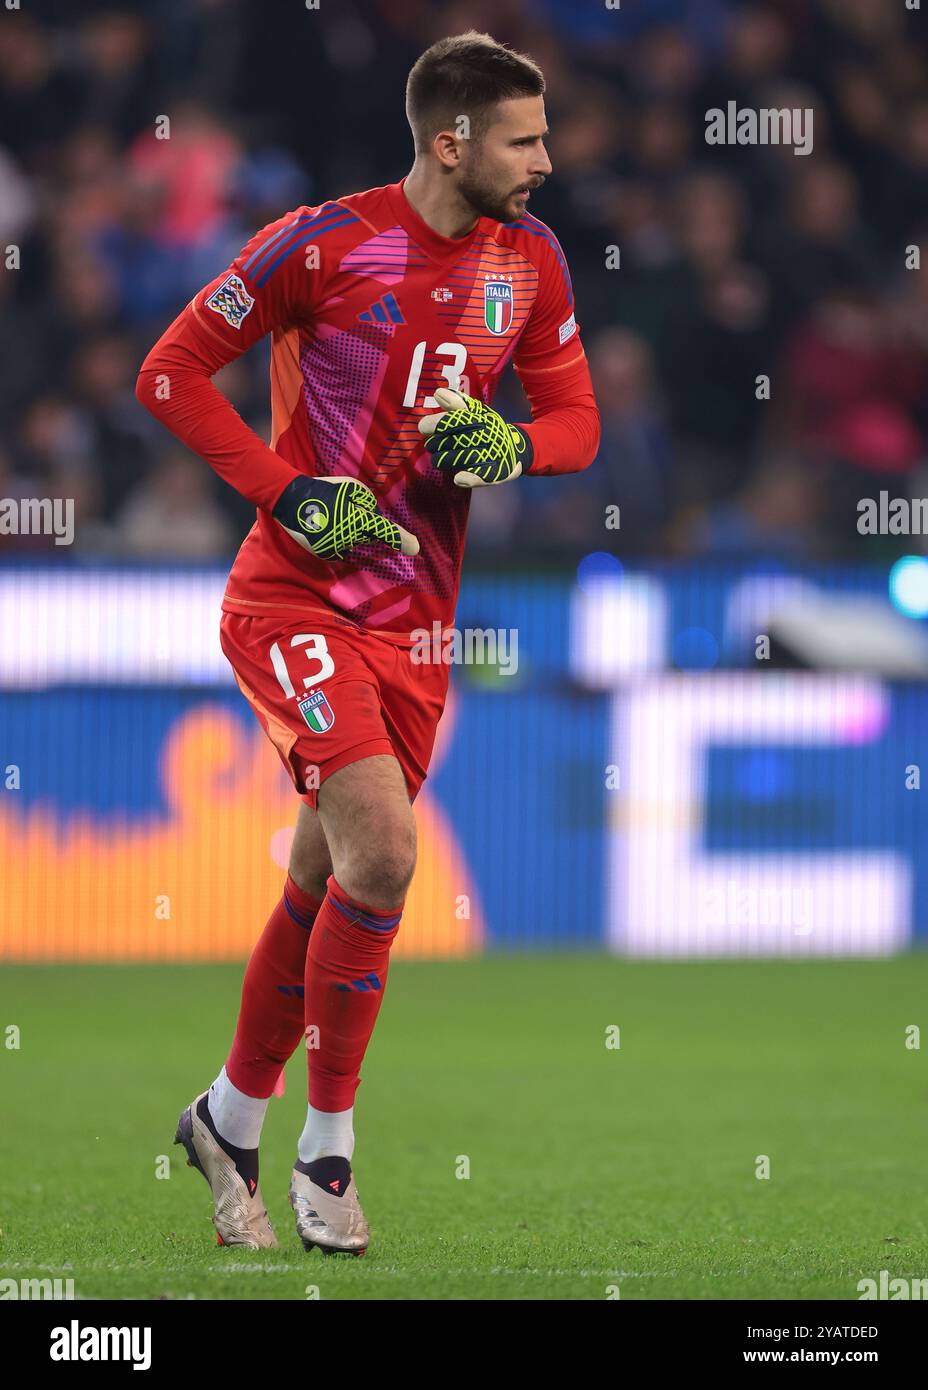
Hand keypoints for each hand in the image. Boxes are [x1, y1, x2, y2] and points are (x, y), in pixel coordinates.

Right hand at [272, 475, 418, 559]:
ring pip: (356, 543)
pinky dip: (340, 539)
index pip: (384, 531)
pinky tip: (328, 526)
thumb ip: (367, 503)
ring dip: (352, 534)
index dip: (401, 539)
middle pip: (370, 537)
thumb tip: (374, 517)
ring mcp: (338, 547)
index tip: (415, 548)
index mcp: (358, 520)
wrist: (291, 500)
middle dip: (367, 527)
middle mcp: (351, 538)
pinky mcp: (327, 553)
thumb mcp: (351, 488)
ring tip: (334, 517)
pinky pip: (342, 548)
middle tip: (348, 512)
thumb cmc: (324, 489)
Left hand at [418, 388, 531, 487]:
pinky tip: (458, 479)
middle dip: (439, 444)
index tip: (423, 428)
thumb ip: (457, 404)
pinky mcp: (497, 472)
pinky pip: (483, 476)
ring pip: (466, 458)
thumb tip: (438, 393)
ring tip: (437, 460)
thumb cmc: (490, 429)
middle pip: (459, 440)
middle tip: (430, 446)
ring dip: (447, 460)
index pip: (458, 419)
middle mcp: (490, 435)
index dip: (438, 423)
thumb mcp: (477, 413)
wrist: (518, 449)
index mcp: (483, 419)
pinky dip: (470, 478)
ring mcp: (494, 454)